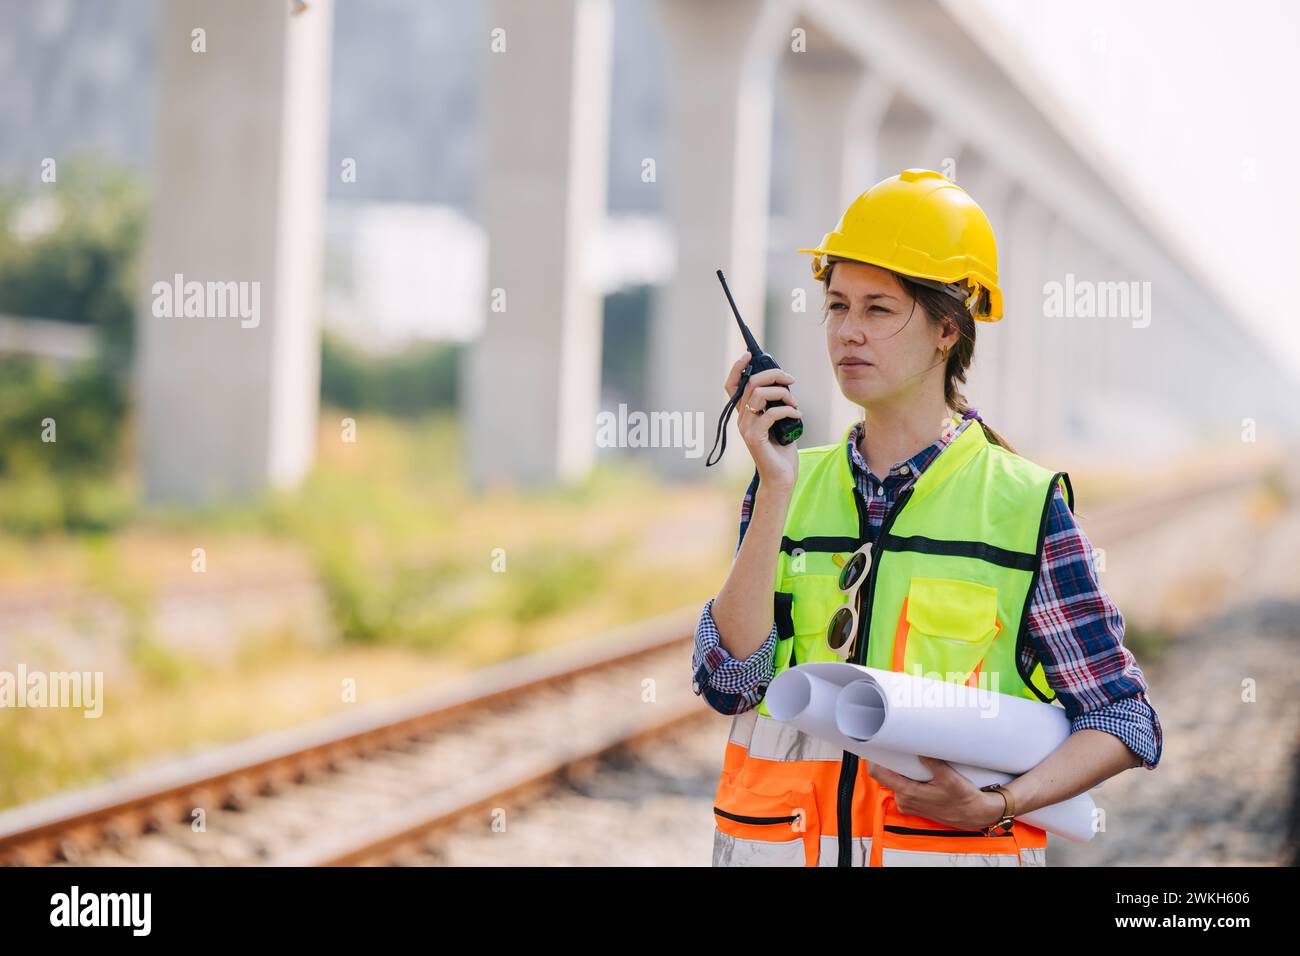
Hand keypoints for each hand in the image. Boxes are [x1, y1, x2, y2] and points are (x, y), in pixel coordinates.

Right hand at [723, 351, 800, 490]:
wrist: (781, 478)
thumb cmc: (781, 450)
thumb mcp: (779, 421)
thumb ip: (776, 403)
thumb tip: (784, 382)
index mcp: (745, 413)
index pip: (732, 385)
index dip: (738, 368)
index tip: (750, 355)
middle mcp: (742, 419)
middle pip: (750, 383)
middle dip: (773, 375)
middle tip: (790, 380)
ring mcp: (746, 429)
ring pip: (759, 395)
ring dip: (782, 393)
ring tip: (795, 403)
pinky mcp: (755, 438)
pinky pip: (769, 413)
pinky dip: (787, 410)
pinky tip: (797, 414)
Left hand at [867, 757, 1007, 830]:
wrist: (975, 814)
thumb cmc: (963, 799)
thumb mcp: (949, 778)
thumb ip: (932, 762)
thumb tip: (920, 747)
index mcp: (907, 793)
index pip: (878, 774)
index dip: (873, 758)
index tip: (874, 744)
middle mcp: (904, 800)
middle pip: (886, 775)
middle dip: (890, 761)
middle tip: (896, 744)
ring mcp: (908, 804)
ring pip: (896, 781)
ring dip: (901, 770)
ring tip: (910, 755)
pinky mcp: (915, 805)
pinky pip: (904, 787)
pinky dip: (908, 778)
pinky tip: (918, 770)